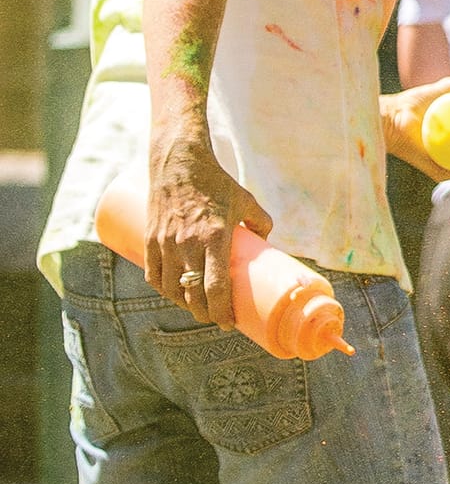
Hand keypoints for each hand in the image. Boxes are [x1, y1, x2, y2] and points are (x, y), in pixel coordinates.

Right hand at [146, 128, 271, 328]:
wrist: (178, 162)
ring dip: (184, 304)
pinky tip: (174, 294)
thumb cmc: (216, 182)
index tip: (228, 322)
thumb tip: (266, 242)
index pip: (215, 287)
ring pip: (171, 288)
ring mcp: (166, 242)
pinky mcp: (150, 238)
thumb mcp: (246, 201)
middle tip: (217, 318)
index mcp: (214, 238)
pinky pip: (153, 274)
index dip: (221, 310)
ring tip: (198, 308)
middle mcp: (187, 244)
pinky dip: (164, 289)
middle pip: (193, 293)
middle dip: (205, 313)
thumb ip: (261, 222)